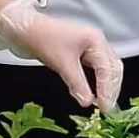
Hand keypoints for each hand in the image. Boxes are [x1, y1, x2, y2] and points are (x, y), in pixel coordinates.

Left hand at [0, 0, 123, 111]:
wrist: (25, 29)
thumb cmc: (42, 39)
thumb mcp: (61, 63)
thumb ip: (77, 83)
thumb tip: (87, 102)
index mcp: (95, 40)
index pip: (107, 69)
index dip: (107, 89)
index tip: (105, 107)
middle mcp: (97, 42)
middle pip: (113, 67)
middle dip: (112, 88)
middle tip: (107, 108)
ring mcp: (90, 46)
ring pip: (107, 68)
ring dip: (107, 85)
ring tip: (103, 103)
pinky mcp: (82, 52)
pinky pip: (97, 68)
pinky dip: (99, 81)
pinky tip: (95, 92)